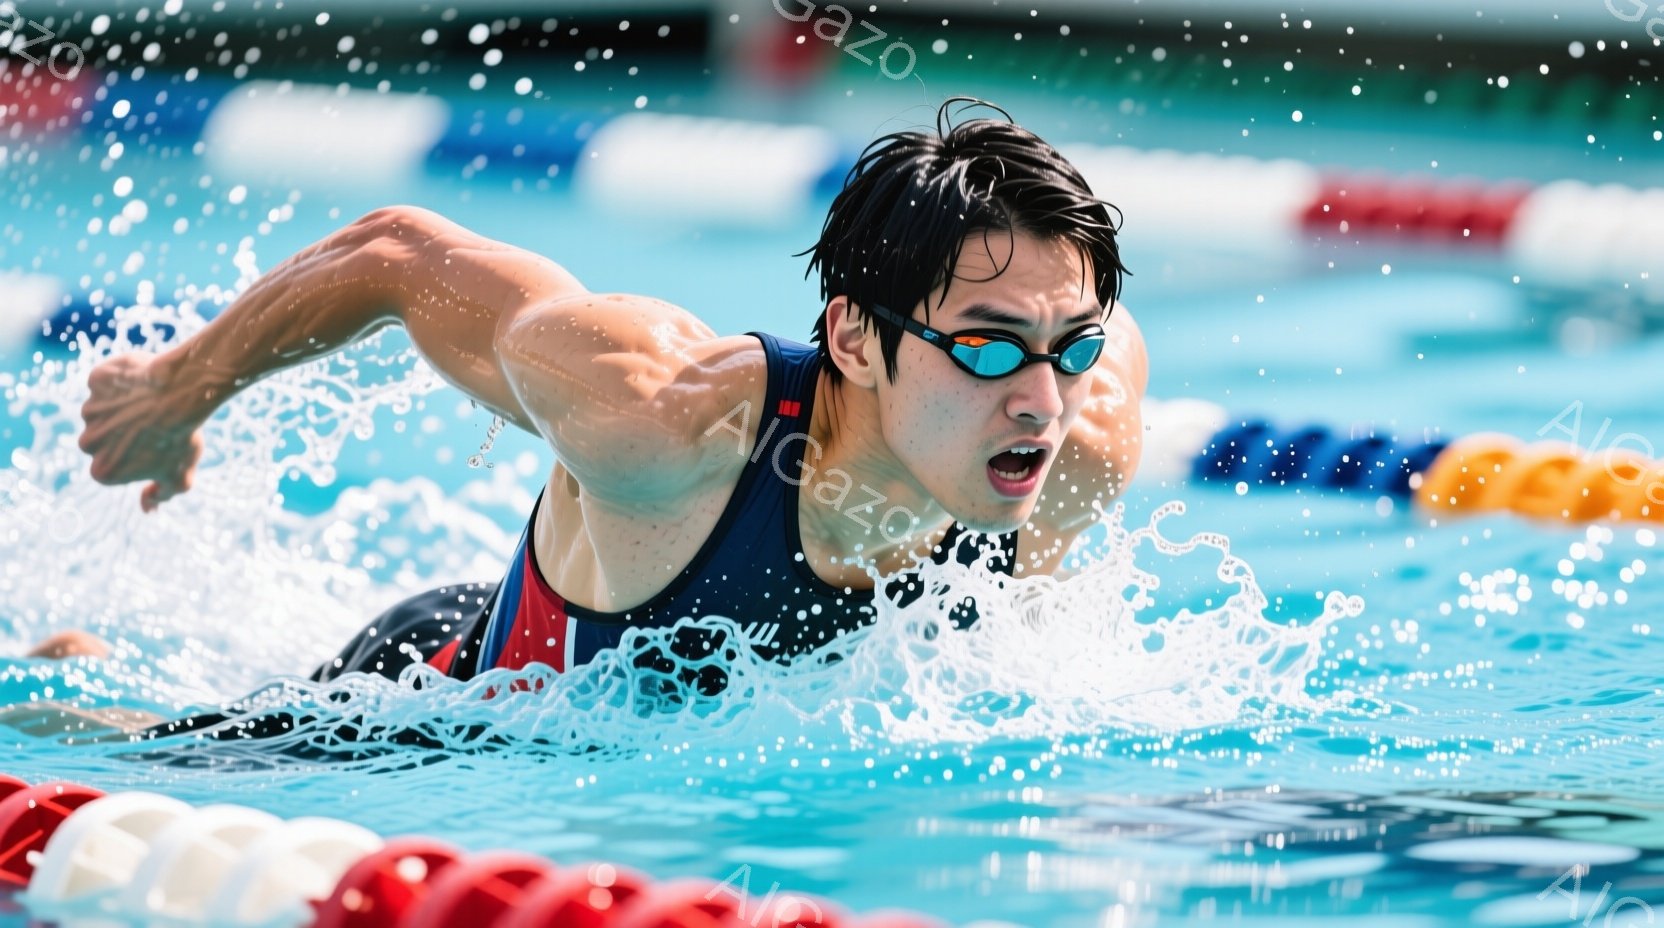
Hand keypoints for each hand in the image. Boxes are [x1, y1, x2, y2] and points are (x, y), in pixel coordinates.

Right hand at [78, 350, 206, 511]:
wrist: (184, 393)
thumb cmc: (182, 436)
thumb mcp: (180, 475)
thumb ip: (162, 494)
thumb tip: (147, 508)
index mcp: (102, 472)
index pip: (112, 464)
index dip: (134, 452)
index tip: (151, 443)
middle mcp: (88, 443)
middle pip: (103, 437)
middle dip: (124, 430)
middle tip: (151, 422)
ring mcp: (89, 410)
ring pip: (105, 408)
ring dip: (124, 405)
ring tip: (149, 401)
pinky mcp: (96, 381)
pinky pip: (109, 381)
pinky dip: (124, 379)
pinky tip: (143, 382)